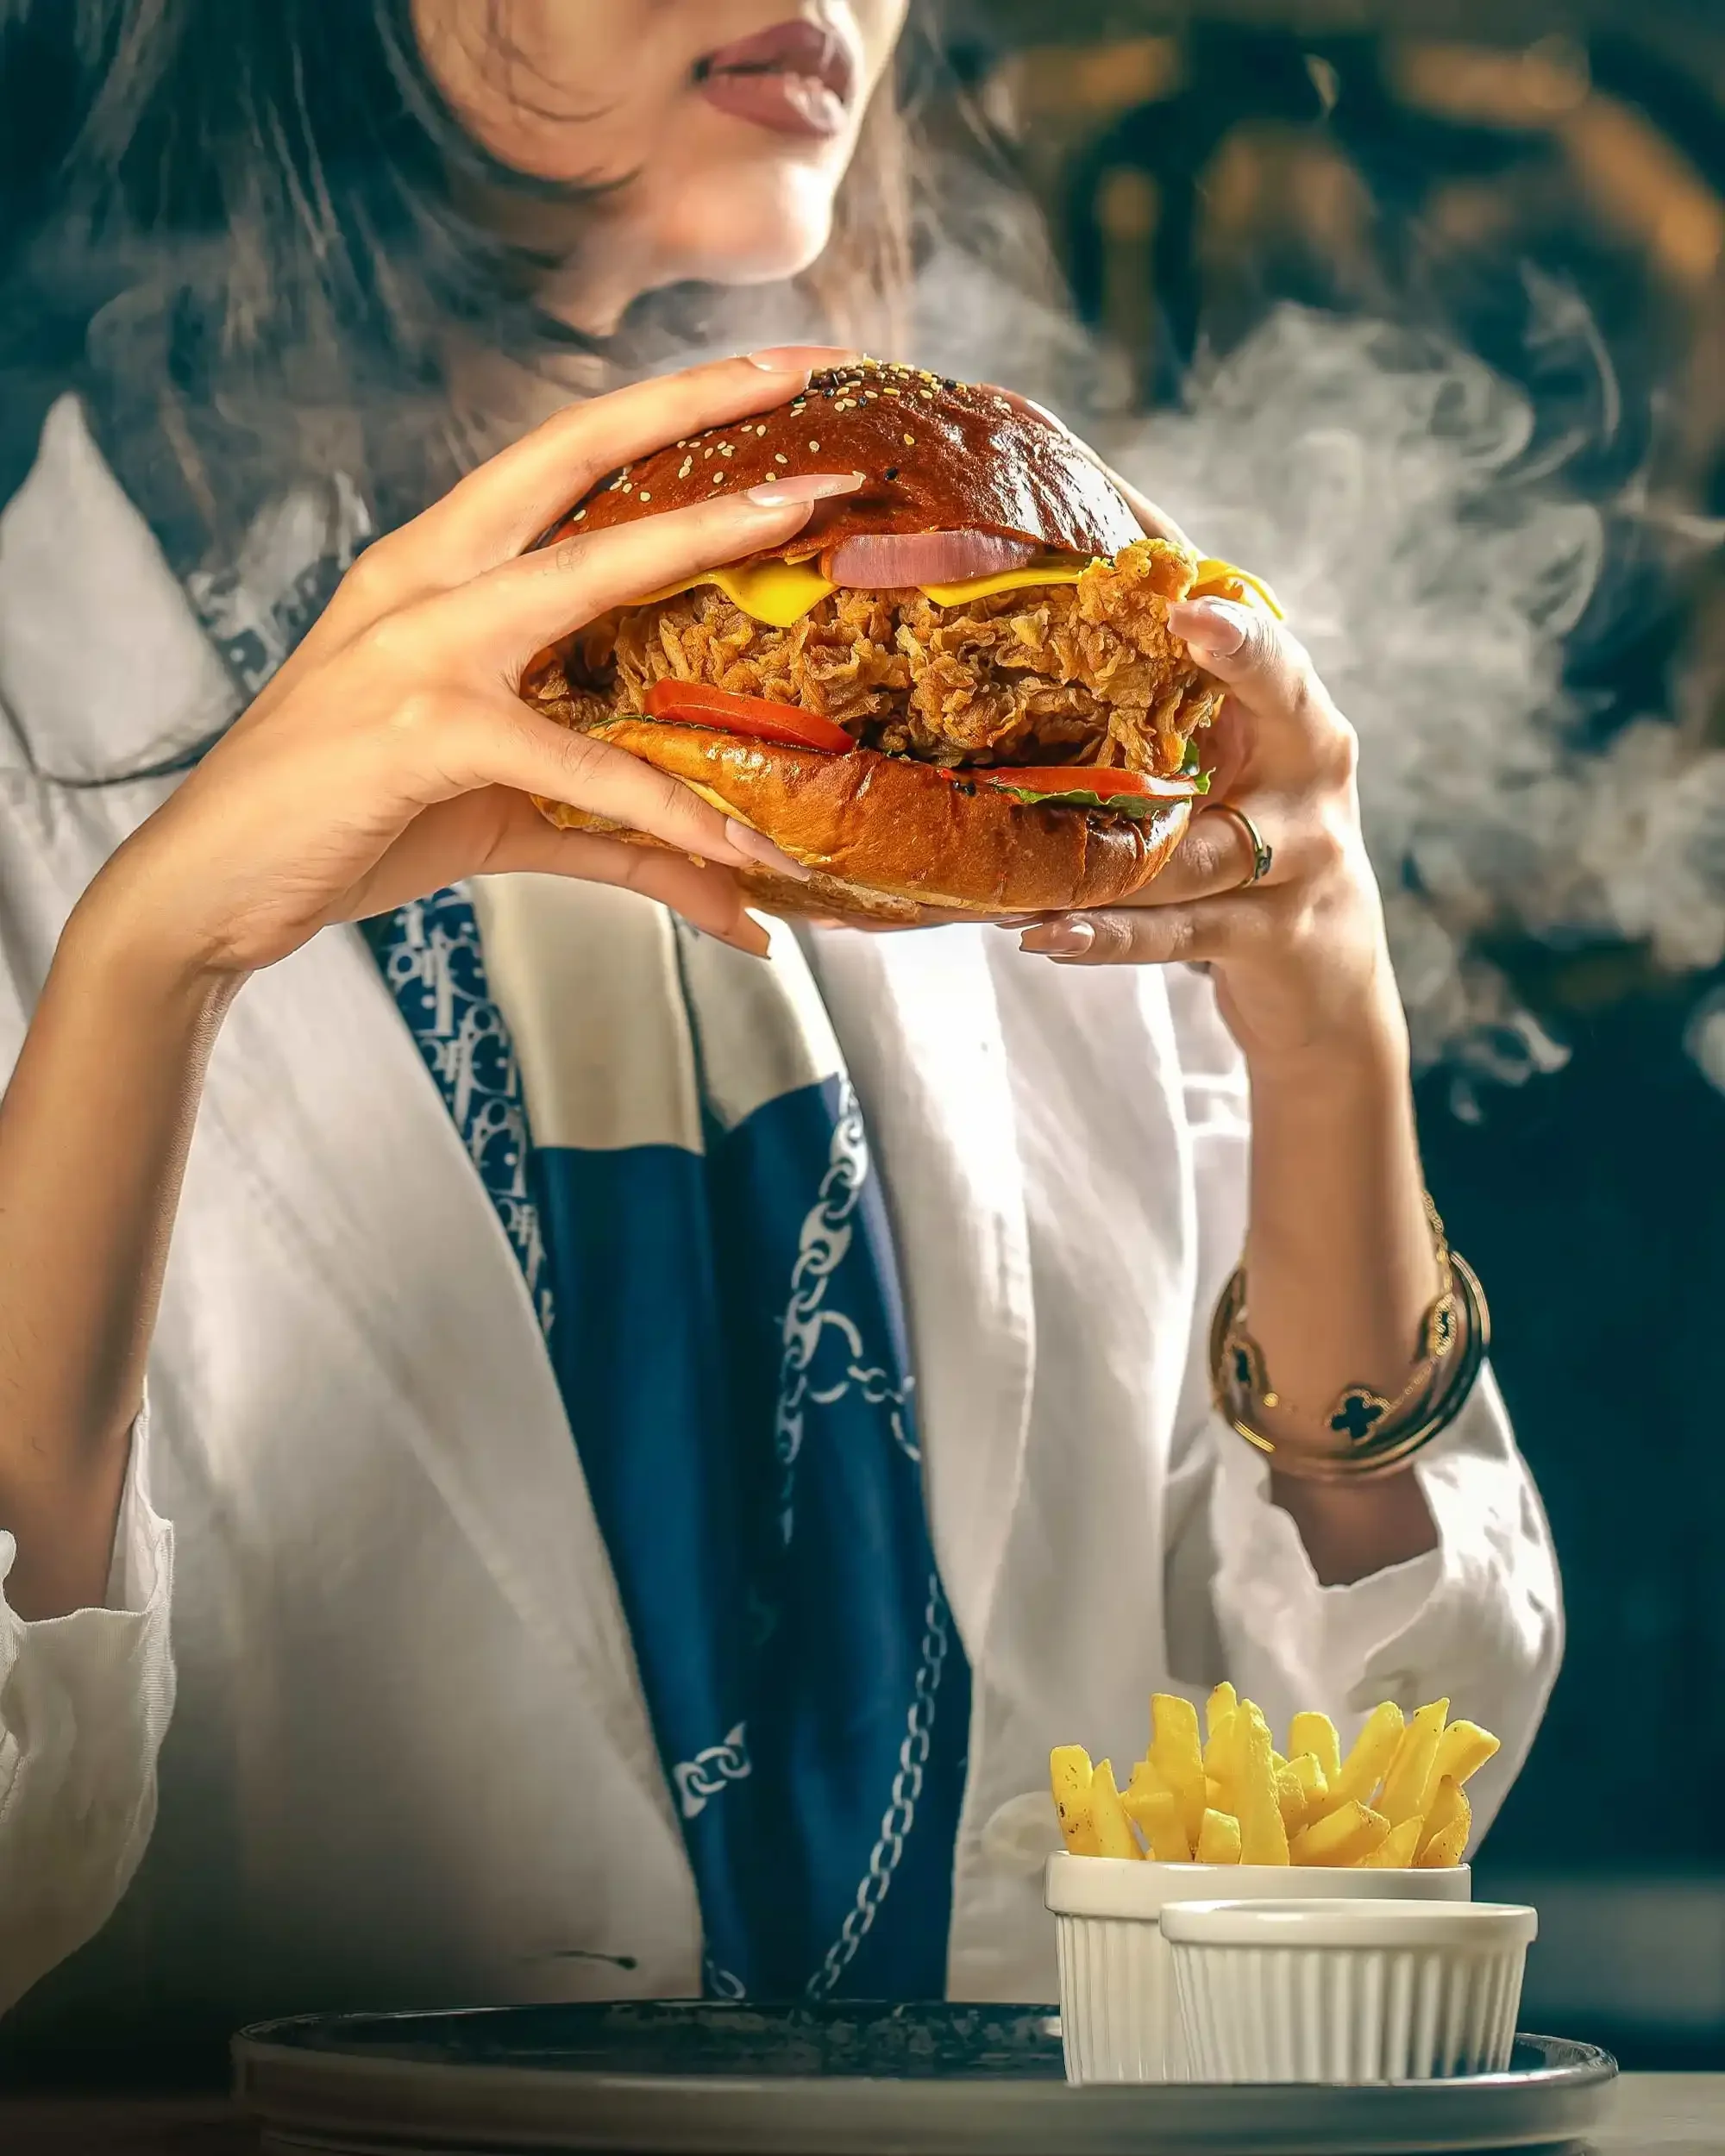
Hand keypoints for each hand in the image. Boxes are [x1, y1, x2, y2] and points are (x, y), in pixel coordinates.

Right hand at [78, 349, 864, 977]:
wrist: (209, 890)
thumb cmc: (353, 821)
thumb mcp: (500, 808)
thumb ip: (618, 824)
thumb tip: (735, 874)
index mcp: (436, 567)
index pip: (559, 456)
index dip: (659, 404)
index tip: (762, 373)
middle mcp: (426, 580)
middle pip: (573, 454)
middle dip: (691, 402)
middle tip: (803, 373)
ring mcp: (418, 646)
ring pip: (586, 570)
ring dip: (701, 536)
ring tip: (803, 514)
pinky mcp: (421, 730)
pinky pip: (576, 762)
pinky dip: (666, 809)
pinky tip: (740, 852)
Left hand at [1016, 597, 1395, 1067]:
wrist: (1325, 975)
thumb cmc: (1248, 839)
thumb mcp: (1223, 759)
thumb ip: (1165, 689)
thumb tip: (1073, 576)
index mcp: (1294, 711)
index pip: (1263, 629)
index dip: (1224, 593)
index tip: (1186, 566)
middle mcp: (1311, 767)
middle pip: (1284, 694)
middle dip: (1241, 651)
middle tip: (1185, 613)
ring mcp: (1301, 854)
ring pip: (1202, 842)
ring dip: (1110, 842)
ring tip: (1025, 819)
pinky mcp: (1272, 934)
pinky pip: (1180, 930)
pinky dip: (1110, 934)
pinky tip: (1044, 933)